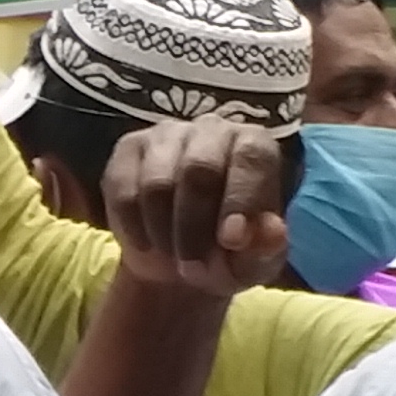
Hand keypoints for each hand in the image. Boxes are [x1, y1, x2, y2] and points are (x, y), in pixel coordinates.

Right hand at [98, 116, 291, 298]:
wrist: (178, 262)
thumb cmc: (228, 254)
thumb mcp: (254, 263)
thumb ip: (266, 248)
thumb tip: (272, 231)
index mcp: (254, 146)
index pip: (250, 158)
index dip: (240, 199)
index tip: (231, 241)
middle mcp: (212, 129)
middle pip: (199, 169)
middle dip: (194, 227)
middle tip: (193, 266)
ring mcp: (167, 134)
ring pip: (157, 183)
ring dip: (163, 232)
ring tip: (172, 255)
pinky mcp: (128, 149)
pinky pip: (123, 190)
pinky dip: (133, 228)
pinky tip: (146, 243)